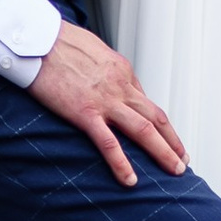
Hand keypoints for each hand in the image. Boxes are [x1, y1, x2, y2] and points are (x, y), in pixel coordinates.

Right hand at [29, 21, 186, 186]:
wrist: (38, 39)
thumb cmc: (59, 41)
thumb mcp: (93, 50)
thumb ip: (104, 69)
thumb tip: (106, 80)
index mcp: (122, 70)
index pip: (144, 101)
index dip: (156, 123)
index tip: (162, 137)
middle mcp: (120, 86)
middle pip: (155, 118)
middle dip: (173, 141)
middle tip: (183, 160)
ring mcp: (105, 100)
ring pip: (143, 131)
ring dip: (163, 152)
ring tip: (175, 171)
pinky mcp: (85, 112)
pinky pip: (108, 143)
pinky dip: (122, 163)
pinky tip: (130, 180)